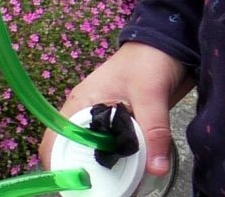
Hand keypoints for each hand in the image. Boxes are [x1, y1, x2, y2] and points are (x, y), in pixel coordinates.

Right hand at [38, 42, 192, 176]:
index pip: (54, 142)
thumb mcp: (151, 94)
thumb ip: (154, 131)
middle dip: (82, 176)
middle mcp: (86, 115)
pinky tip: (131, 177)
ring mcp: (103, 121)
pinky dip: (119, 165)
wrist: (171, 42)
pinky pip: (113, 150)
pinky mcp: (122, 125)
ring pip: (94, 155)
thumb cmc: (150, 58)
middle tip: (101, 192)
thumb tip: (157, 169)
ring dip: (103, 172)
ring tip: (117, 188)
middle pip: (72, 154)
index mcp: (81, 104)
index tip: (76, 186)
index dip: (58, 168)